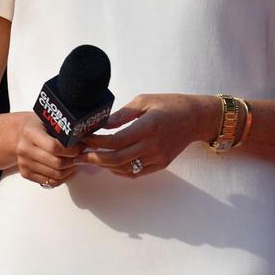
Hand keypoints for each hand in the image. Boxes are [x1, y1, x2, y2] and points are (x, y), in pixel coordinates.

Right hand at [14, 112, 82, 187]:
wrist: (18, 133)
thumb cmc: (38, 125)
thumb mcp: (49, 120)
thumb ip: (64, 129)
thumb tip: (89, 139)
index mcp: (30, 132)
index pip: (54, 147)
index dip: (71, 150)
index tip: (81, 147)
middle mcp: (24, 148)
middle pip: (56, 163)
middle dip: (73, 161)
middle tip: (80, 155)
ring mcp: (24, 162)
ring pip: (55, 175)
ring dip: (69, 170)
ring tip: (75, 162)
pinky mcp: (25, 173)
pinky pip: (49, 182)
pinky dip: (62, 178)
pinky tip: (67, 170)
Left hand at [81, 94, 216, 177]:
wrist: (196, 118)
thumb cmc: (169, 105)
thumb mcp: (144, 101)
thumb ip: (122, 114)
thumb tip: (102, 124)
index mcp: (148, 126)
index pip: (116, 140)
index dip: (96, 142)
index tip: (83, 138)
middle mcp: (153, 145)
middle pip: (117, 158)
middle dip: (94, 158)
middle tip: (78, 154)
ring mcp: (157, 158)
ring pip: (124, 169)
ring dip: (104, 166)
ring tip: (89, 159)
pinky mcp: (161, 164)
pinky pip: (136, 173)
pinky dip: (119, 171)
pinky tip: (108, 164)